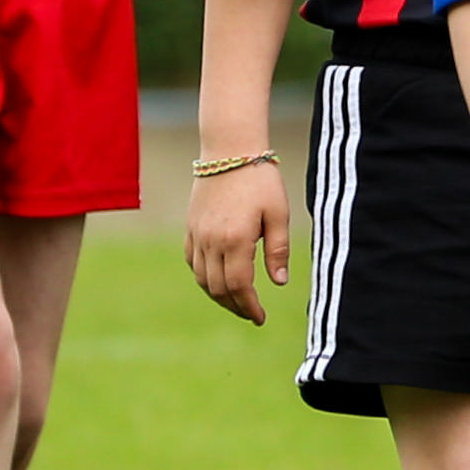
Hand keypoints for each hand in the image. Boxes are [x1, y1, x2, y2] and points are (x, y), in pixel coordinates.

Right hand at [185, 154, 286, 322]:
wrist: (229, 150)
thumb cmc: (260, 180)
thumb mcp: (278, 214)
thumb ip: (278, 250)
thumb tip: (278, 283)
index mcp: (236, 240)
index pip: (239, 286)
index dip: (250, 307)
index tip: (260, 318)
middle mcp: (211, 241)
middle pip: (218, 288)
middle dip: (235, 306)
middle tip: (252, 314)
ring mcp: (197, 235)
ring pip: (202, 279)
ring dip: (218, 296)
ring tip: (237, 302)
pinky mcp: (190, 228)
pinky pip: (192, 262)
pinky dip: (203, 278)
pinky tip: (218, 280)